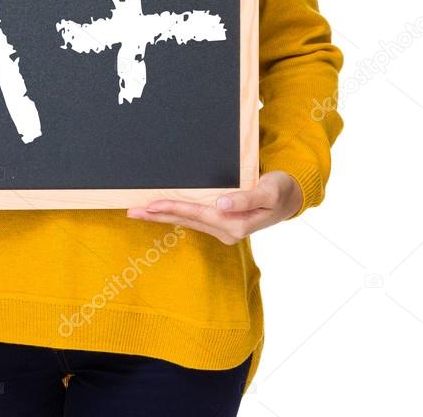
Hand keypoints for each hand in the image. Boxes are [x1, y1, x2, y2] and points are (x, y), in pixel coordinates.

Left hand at [127, 171, 302, 243]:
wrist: (290, 198)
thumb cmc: (280, 191)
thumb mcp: (268, 191)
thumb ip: (247, 199)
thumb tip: (223, 203)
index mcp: (234, 223)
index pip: (196, 213)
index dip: (172, 208)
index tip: (150, 205)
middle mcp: (226, 230)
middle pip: (185, 220)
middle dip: (158, 215)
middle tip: (132, 210)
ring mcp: (223, 228)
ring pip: (187, 220)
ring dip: (163, 215)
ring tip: (140, 211)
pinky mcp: (222, 222)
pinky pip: (194, 218)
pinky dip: (177, 213)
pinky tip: (163, 211)